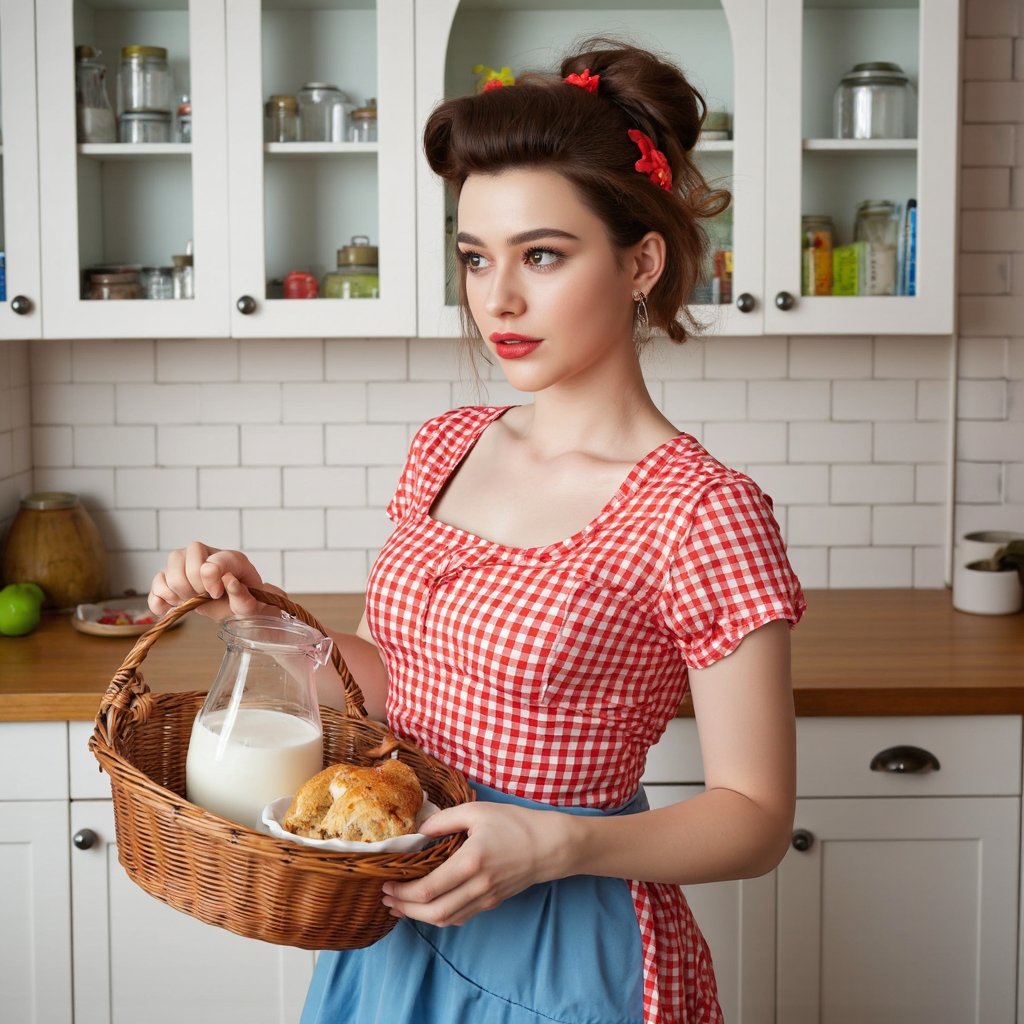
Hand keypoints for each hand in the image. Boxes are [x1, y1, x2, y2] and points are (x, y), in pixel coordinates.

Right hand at [148, 541, 283, 620]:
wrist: (236, 610)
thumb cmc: (245, 604)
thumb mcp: (251, 606)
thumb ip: (243, 596)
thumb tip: (228, 581)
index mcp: (231, 558)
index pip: (212, 558)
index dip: (211, 577)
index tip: (216, 594)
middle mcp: (206, 555)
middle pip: (183, 556)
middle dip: (191, 584)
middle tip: (203, 598)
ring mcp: (187, 565)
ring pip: (169, 565)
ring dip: (176, 590)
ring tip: (189, 601)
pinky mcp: (174, 580)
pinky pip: (157, 583)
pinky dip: (157, 598)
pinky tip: (165, 609)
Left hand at [380, 802, 571, 926]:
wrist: (551, 846)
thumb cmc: (515, 824)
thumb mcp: (477, 811)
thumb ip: (444, 820)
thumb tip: (419, 830)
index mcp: (470, 862)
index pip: (428, 889)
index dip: (402, 892)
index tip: (387, 884)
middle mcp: (476, 886)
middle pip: (432, 912)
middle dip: (405, 909)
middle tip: (387, 899)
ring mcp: (485, 898)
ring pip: (446, 919)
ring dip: (419, 916)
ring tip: (401, 906)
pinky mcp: (492, 902)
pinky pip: (460, 917)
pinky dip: (440, 916)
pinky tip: (430, 906)